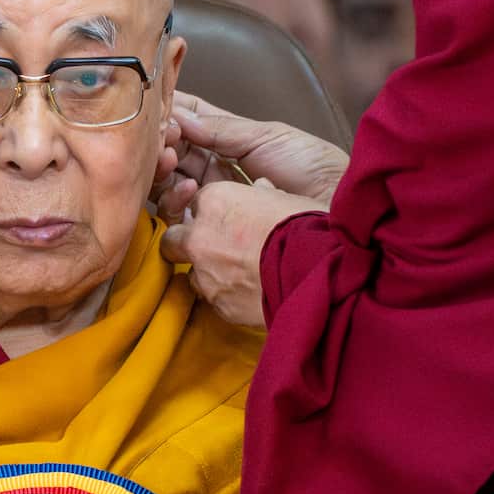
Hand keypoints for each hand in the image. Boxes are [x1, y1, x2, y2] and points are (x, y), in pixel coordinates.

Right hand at [153, 91, 349, 223]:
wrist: (336, 207)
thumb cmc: (313, 168)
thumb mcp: (267, 136)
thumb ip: (221, 128)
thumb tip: (179, 116)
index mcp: (228, 139)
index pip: (187, 120)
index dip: (170, 112)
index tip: (157, 106)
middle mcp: (213, 167)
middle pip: (170, 150)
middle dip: (161, 140)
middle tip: (163, 135)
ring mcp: (210, 198)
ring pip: (166, 180)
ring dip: (163, 165)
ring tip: (171, 157)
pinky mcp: (209, 228)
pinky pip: (176, 214)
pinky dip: (175, 196)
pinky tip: (189, 185)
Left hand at [160, 179, 322, 327]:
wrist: (320, 271)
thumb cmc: (307, 228)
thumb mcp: (285, 199)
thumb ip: (262, 196)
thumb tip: (261, 189)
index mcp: (215, 201)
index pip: (197, 203)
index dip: (212, 213)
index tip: (226, 219)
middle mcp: (200, 236)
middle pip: (173, 238)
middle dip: (187, 243)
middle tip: (213, 247)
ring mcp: (205, 273)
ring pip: (191, 274)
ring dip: (208, 273)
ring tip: (238, 274)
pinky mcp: (218, 304)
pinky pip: (214, 300)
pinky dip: (226, 296)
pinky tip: (249, 293)